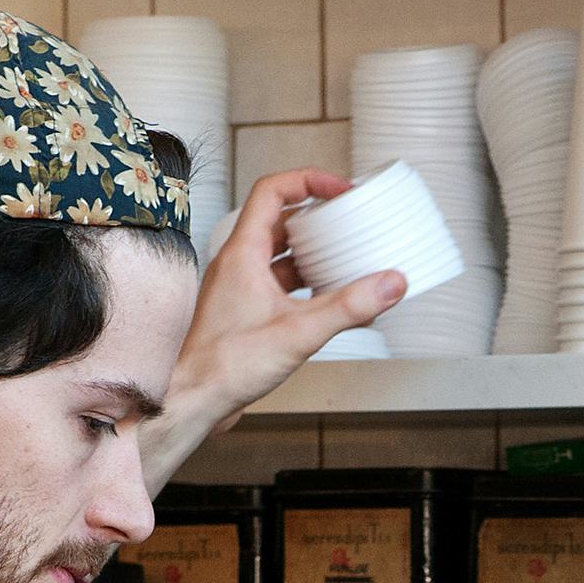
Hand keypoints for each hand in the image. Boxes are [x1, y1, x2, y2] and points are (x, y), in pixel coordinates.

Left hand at [147, 169, 406, 486]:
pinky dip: (306, 284)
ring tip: (346, 257)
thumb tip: (389, 284)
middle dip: (318, 218)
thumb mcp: (299, 333)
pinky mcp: (245, 311)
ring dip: (313, 253)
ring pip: (281, 254)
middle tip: (348, 222)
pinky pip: (279, 284)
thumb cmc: (224, 366)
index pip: (273, 191)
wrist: (194, 401)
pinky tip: (330, 299)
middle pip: (280, 220)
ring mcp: (240, 287)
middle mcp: (238, 263)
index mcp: (242, 252)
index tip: (339, 190)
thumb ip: (349, 307)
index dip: (308, 181)